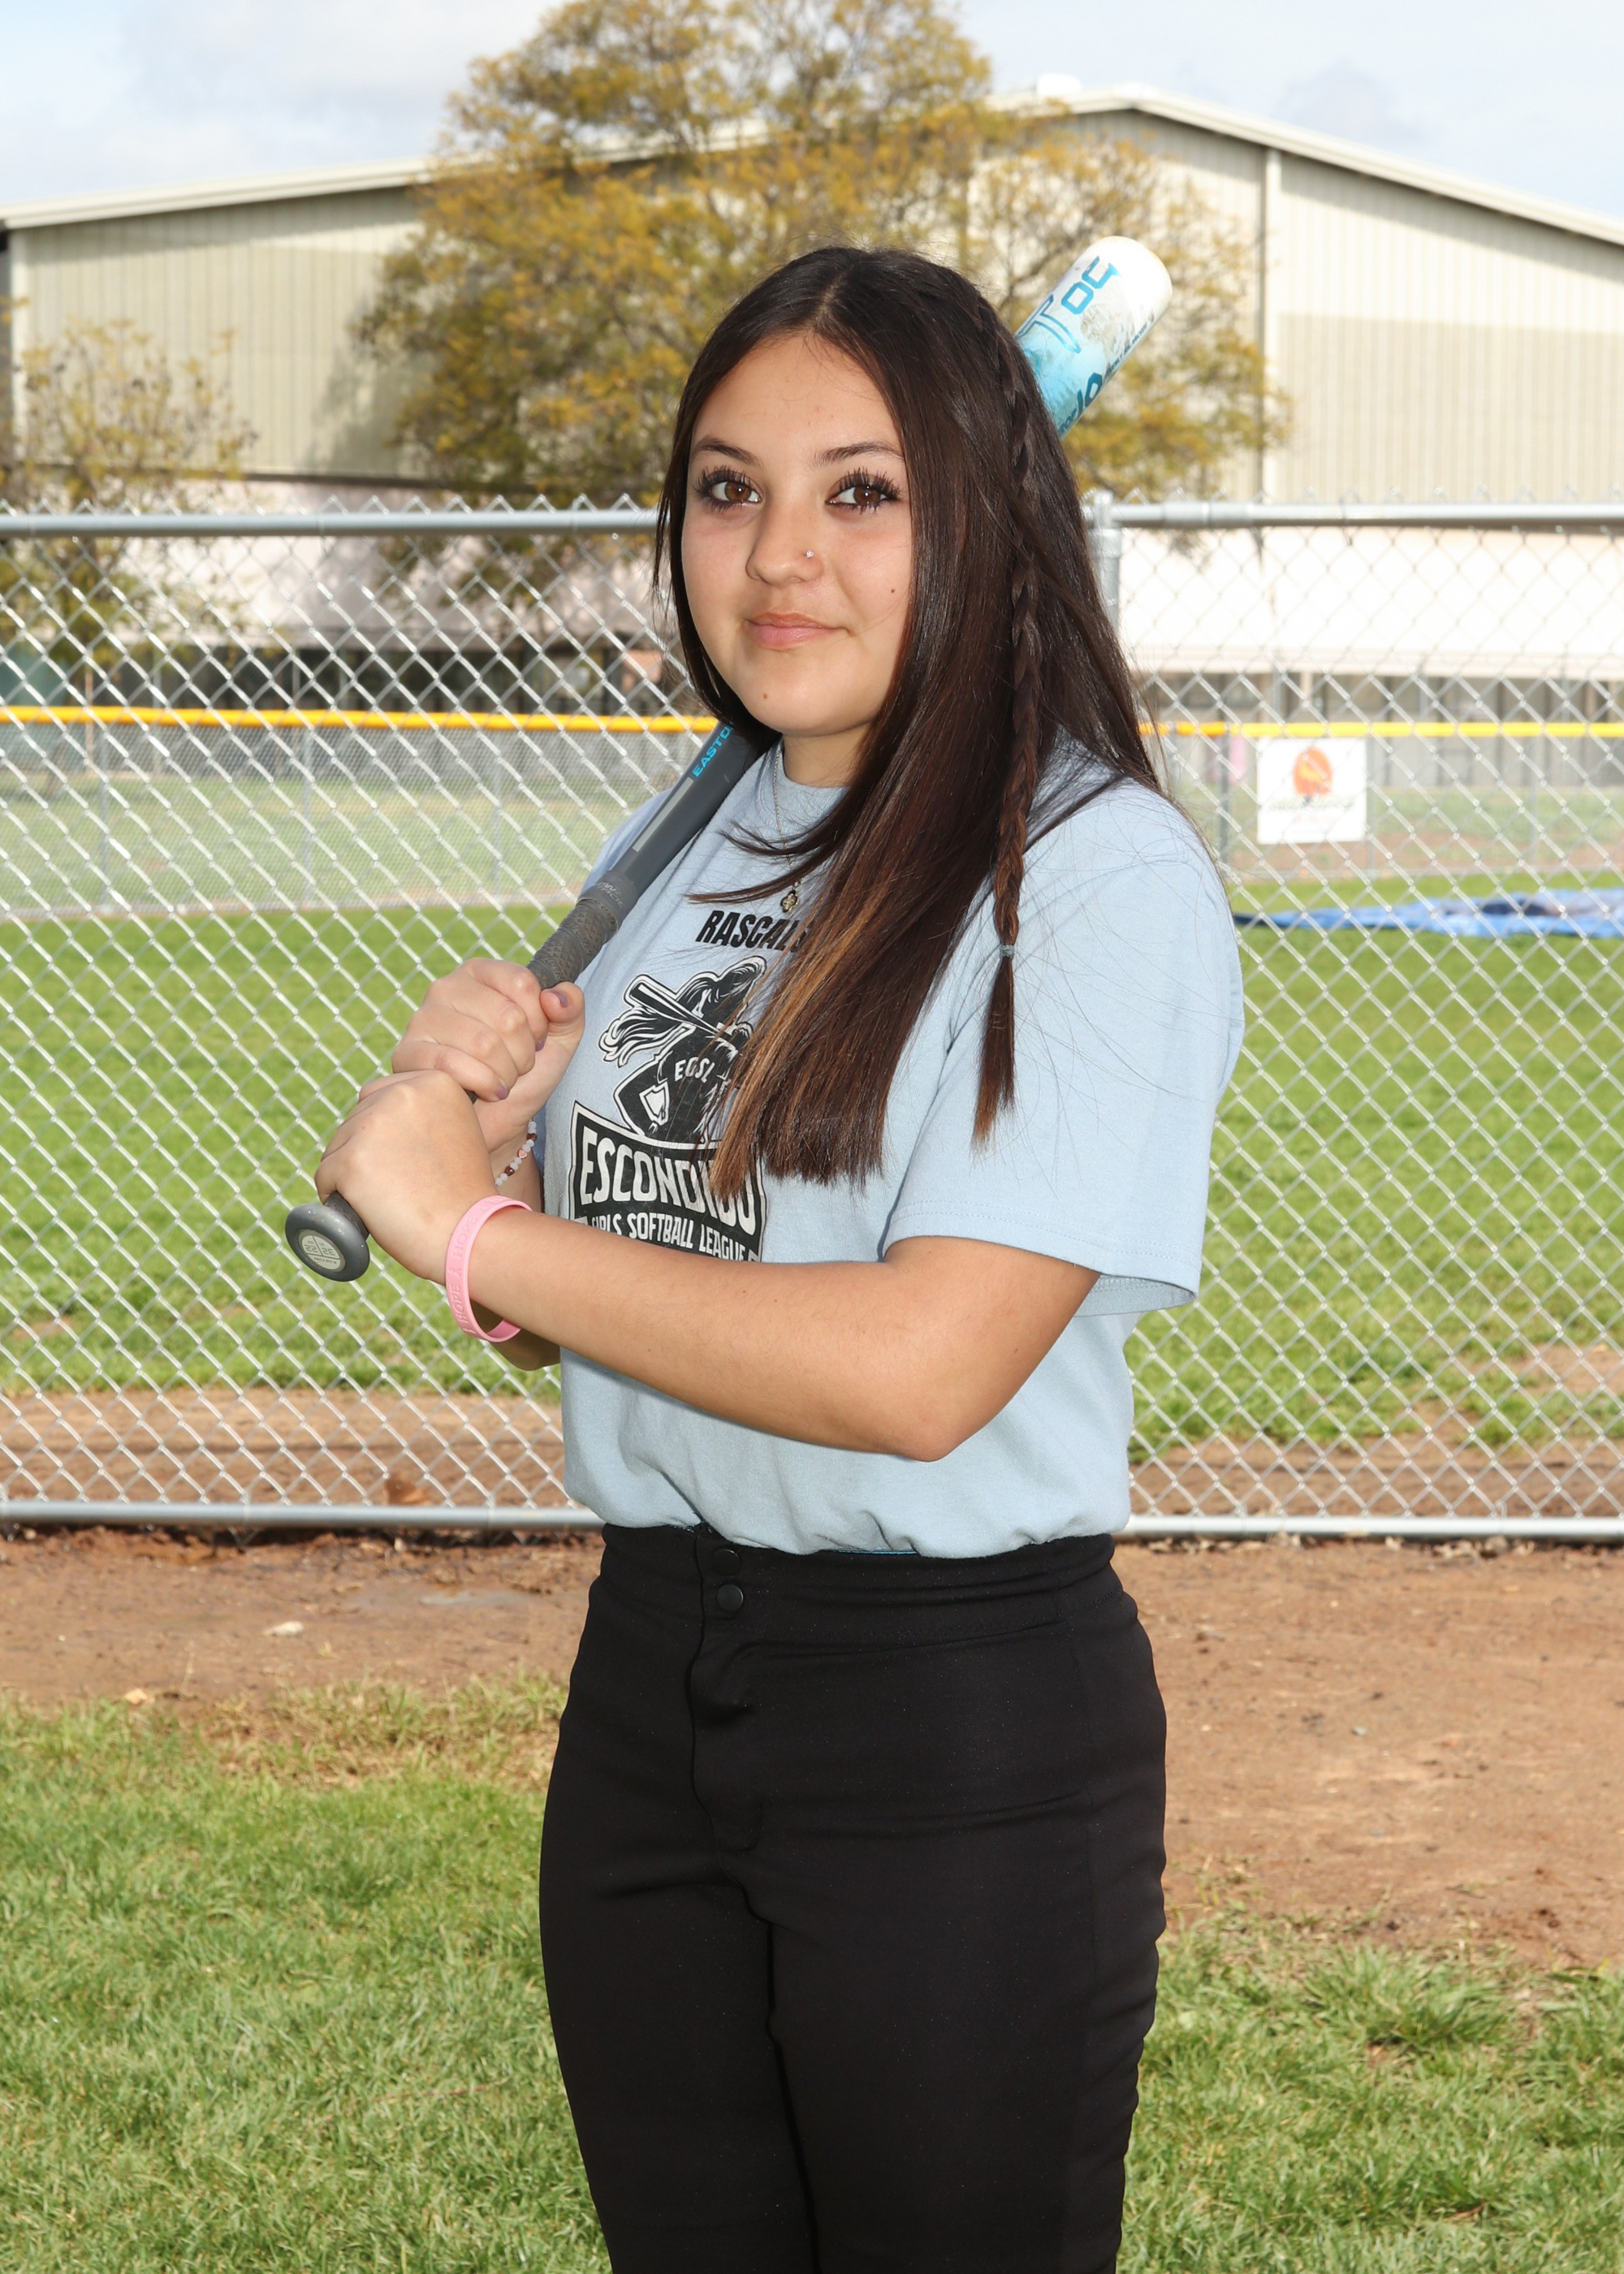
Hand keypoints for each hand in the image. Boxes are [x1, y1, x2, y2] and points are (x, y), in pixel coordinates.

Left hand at [315, 1069, 495, 1281]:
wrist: (469, 1232)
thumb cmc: (464, 1194)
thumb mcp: (457, 1131)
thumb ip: (424, 1114)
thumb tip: (381, 1119)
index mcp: (433, 1082)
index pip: (378, 1095)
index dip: (386, 1133)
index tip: (407, 1160)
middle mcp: (402, 1093)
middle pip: (355, 1118)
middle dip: (366, 1150)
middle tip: (399, 1183)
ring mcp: (373, 1125)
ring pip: (337, 1147)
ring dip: (351, 1173)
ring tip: (389, 1197)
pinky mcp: (351, 1159)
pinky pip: (325, 1176)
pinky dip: (338, 1197)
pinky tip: (365, 1209)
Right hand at [392, 960, 585, 1169]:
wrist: (497, 1122)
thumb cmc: (524, 1075)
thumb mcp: (560, 1039)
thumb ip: (570, 1008)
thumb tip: (554, 997)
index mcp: (481, 973)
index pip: (522, 983)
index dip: (539, 1021)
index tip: (536, 1039)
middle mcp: (447, 987)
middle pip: (507, 1016)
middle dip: (523, 1054)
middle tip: (516, 1067)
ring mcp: (422, 1018)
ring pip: (484, 1043)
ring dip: (505, 1073)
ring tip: (501, 1080)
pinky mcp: (407, 1053)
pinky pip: (453, 1064)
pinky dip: (483, 1084)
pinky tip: (486, 1092)